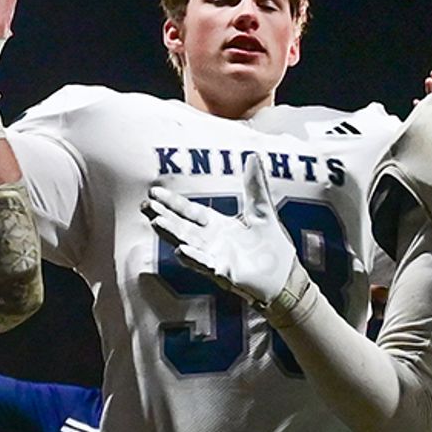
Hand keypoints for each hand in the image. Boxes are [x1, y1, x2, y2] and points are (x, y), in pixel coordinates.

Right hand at [140, 165, 306, 310]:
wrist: (285, 275)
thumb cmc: (271, 246)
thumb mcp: (262, 210)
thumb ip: (254, 186)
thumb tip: (253, 156)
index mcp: (218, 225)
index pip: (189, 211)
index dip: (172, 202)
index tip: (154, 192)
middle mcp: (211, 241)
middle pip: (182, 226)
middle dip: (164, 216)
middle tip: (145, 206)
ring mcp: (216, 257)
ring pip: (189, 243)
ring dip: (173, 234)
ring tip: (157, 222)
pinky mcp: (225, 272)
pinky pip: (206, 265)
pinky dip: (194, 258)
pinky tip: (182, 250)